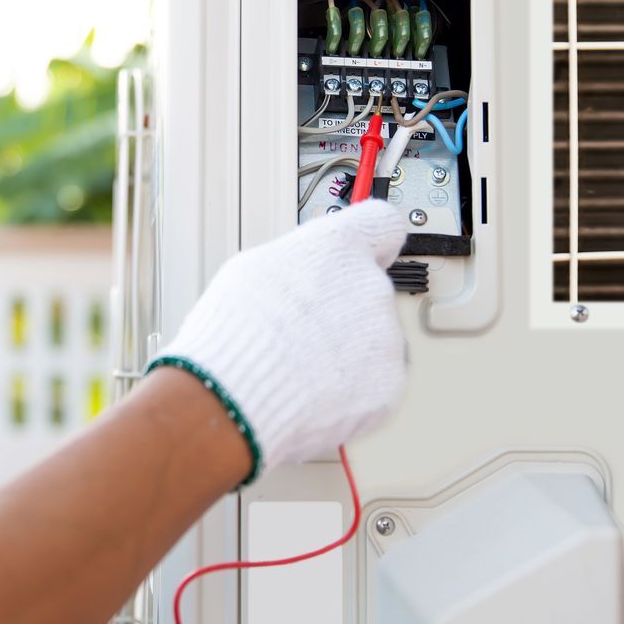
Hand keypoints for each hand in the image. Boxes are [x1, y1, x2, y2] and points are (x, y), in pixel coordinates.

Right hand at [151, 199, 409, 483]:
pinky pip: (374, 384)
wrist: (236, 399)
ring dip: (346, 354)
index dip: (371, 242)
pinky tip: (314, 393)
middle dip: (342, 312)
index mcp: (340, 248)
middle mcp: (372, 286)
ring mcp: (386, 338)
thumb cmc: (235, 336)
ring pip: (372, 342)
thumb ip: (301, 263)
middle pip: (368, 293)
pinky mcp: (388, 385)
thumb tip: (309, 269)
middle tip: (302, 333)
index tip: (370, 250)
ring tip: (300, 369)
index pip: (382, 224)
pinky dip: (350, 392)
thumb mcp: (254, 269)